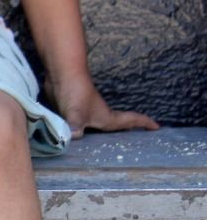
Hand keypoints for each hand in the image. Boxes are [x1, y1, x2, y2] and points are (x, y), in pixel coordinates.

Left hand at [44, 74, 158, 138]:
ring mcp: (86, 113)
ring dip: (105, 134)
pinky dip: (83, 132)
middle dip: (128, 132)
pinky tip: (78, 137)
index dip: (143, 123)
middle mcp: (99, 116)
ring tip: (107, 144)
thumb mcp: (76, 113)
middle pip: (118, 126)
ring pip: (99, 127)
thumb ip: (74, 127)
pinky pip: (81, 126)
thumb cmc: (75, 92)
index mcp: (106, 117)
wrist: (62, 75)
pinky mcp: (73, 111)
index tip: (157, 127)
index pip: (130, 121)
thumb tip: (73, 138)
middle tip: (136, 139)